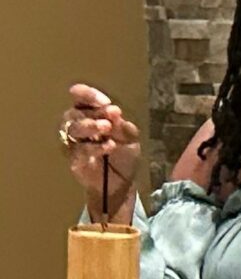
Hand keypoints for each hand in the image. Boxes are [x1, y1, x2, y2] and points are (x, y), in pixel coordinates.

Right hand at [63, 83, 140, 220]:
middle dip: (92, 113)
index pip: (81, 99)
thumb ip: (123, 125)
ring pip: (72, 130)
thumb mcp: (130, 138)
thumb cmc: (124, 156)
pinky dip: (94, 147)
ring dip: (89, 126)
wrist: (123, 183)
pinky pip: (78, 151)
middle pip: (74, 113)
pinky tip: (109, 146)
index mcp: (91, 115)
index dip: (88, 95)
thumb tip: (115, 112)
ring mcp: (75, 144)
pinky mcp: (75, 160)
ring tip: (107, 128)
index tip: (105, 101)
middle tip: (110, 119)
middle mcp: (79, 127)